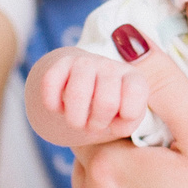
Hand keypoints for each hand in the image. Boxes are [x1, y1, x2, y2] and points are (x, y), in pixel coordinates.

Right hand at [30, 45, 150, 146]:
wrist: (75, 90)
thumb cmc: (105, 112)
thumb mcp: (122, 121)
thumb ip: (126, 124)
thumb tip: (115, 122)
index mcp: (133, 79)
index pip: (136, 94)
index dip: (123, 119)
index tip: (115, 123)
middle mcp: (111, 66)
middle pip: (106, 103)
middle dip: (96, 124)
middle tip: (92, 125)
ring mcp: (85, 62)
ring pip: (77, 93)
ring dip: (74, 120)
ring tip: (76, 121)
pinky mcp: (60, 63)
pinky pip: (51, 84)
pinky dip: (52, 105)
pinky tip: (59, 107)